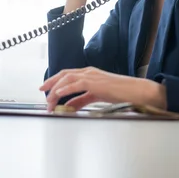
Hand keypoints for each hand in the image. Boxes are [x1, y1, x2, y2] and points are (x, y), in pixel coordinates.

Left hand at [39, 67, 166, 111]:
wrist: (136, 91)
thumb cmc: (120, 93)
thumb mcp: (96, 96)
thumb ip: (81, 100)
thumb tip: (68, 106)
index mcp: (89, 74)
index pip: (67, 74)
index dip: (54, 81)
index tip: (45, 89)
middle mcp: (89, 72)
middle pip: (64, 74)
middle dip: (51, 82)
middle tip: (41, 91)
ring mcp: (92, 76)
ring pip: (68, 78)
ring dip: (56, 89)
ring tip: (49, 100)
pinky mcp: (96, 82)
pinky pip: (77, 84)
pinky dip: (65, 88)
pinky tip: (58, 94)